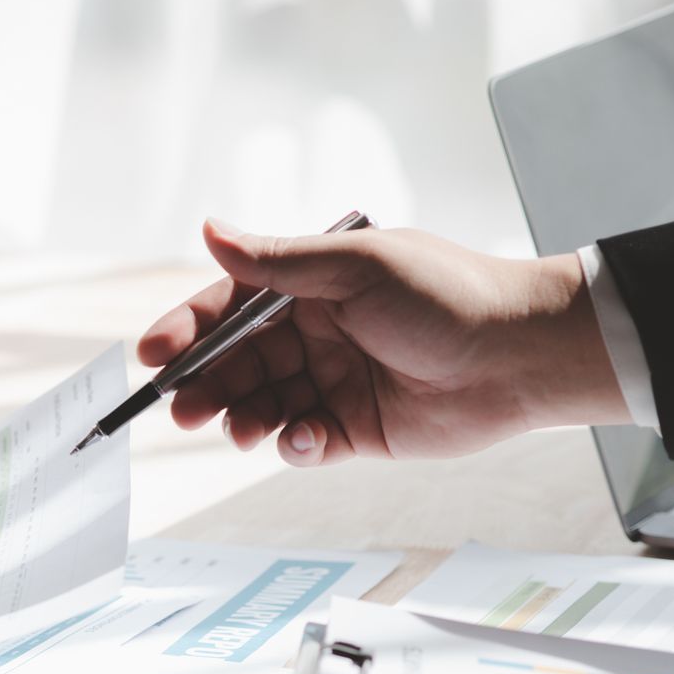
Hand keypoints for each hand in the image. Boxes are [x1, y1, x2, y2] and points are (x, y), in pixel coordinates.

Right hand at [137, 220, 630, 465]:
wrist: (521, 355)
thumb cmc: (447, 294)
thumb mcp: (354, 267)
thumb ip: (276, 261)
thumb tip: (209, 229)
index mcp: (311, 288)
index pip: (229, 308)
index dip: (186, 331)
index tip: (152, 356)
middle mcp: (317, 334)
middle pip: (236, 365)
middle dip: (206, 387)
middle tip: (184, 409)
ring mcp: (334, 383)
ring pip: (262, 407)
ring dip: (243, 420)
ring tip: (241, 430)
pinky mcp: (356, 430)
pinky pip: (304, 441)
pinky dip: (293, 445)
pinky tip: (304, 439)